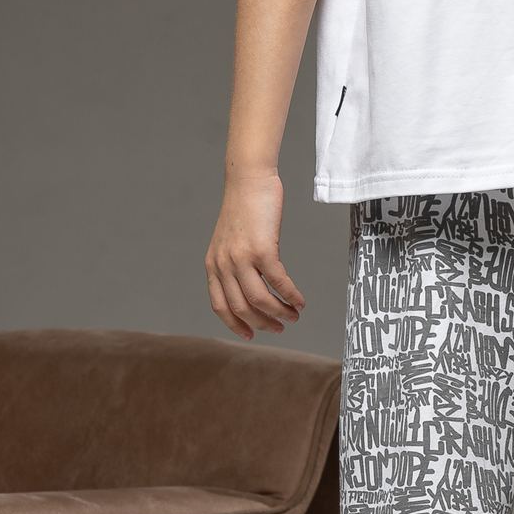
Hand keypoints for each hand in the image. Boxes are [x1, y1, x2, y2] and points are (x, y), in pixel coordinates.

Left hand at [205, 168, 305, 339]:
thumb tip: (250, 285)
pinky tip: (300, 301)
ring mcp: (241, 258)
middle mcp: (223, 265)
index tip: (251, 334)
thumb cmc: (245, 206)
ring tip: (293, 316)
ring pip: (259, 301)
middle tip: (280, 327)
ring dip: (279, 313)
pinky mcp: (262, 249)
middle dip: (262, 323)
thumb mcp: (230, 239)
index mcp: (213, 265)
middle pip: (241, 308)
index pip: (220, 306)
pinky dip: (291, 296)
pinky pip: (278, 282)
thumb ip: (234, 262)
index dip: (236, 324)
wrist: (249, 179)